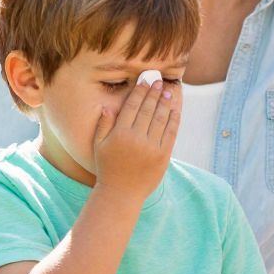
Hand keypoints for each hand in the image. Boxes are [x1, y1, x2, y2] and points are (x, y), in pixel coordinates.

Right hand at [91, 78, 177, 199]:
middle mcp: (136, 138)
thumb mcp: (99, 146)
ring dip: (164, 103)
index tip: (144, 80)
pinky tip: (175, 110)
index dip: (139, 91)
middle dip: (153, 93)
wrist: (121, 193)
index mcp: (120, 134)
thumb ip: (103, 125)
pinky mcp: (163, 156)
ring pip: (160, 119)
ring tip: (167, 91)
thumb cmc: (107, 168)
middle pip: (147, 109)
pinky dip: (173, 120)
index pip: (132, 106)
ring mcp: (151, 147)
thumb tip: (107, 106)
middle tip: (158, 80)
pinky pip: (170, 133)